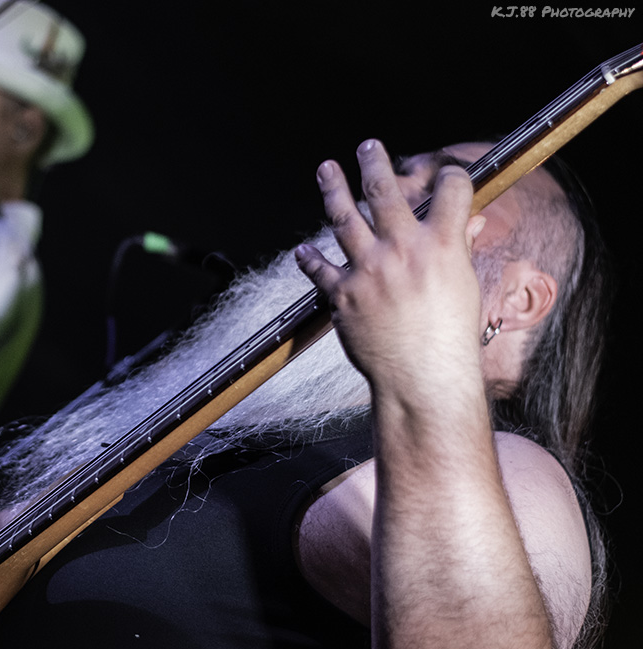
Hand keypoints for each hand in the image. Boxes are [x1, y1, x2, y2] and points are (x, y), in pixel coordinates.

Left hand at [295, 139, 485, 400]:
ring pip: (344, 216)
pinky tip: (303, 250)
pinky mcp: (343, 294)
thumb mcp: (464, 286)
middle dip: (374, 162)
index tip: (446, 174)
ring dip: (333, 188)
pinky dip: (310, 258)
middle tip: (367, 146)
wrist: (423, 378)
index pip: (452, 190)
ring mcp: (370, 270)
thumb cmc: (449, 336)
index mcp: (444, 245)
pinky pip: (320, 269)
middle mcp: (404, 250)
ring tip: (327, 169)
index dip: (452, 176)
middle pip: (385, 191)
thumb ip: (460, 249)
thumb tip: (471, 222)